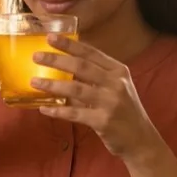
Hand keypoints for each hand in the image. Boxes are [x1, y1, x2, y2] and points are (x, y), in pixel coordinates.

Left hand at [30, 34, 159, 161]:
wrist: (141, 140)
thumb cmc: (124, 112)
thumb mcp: (116, 88)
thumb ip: (96, 77)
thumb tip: (65, 66)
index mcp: (118, 71)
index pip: (91, 53)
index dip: (69, 44)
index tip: (50, 37)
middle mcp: (116, 83)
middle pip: (81, 66)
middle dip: (56, 59)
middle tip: (36, 56)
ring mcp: (110, 102)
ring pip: (76, 89)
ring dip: (52, 84)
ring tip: (34, 81)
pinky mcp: (103, 121)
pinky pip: (75, 113)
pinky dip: (58, 111)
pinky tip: (44, 109)